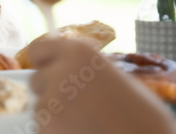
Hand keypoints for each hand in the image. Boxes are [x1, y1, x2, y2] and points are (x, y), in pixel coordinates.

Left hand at [27, 38, 175, 133]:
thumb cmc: (138, 110)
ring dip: (54, 113)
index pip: (37, 49)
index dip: (45, 62)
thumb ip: (80, 66)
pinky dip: (55, 131)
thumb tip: (59, 66)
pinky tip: (81, 131)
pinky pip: (42, 127)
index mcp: (77, 51)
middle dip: (50, 90)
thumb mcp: (109, 72)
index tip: (50, 70)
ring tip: (83, 120)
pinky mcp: (46, 127)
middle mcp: (60, 71)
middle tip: (75, 103)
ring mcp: (50, 101)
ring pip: (39, 106)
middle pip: (36, 80)